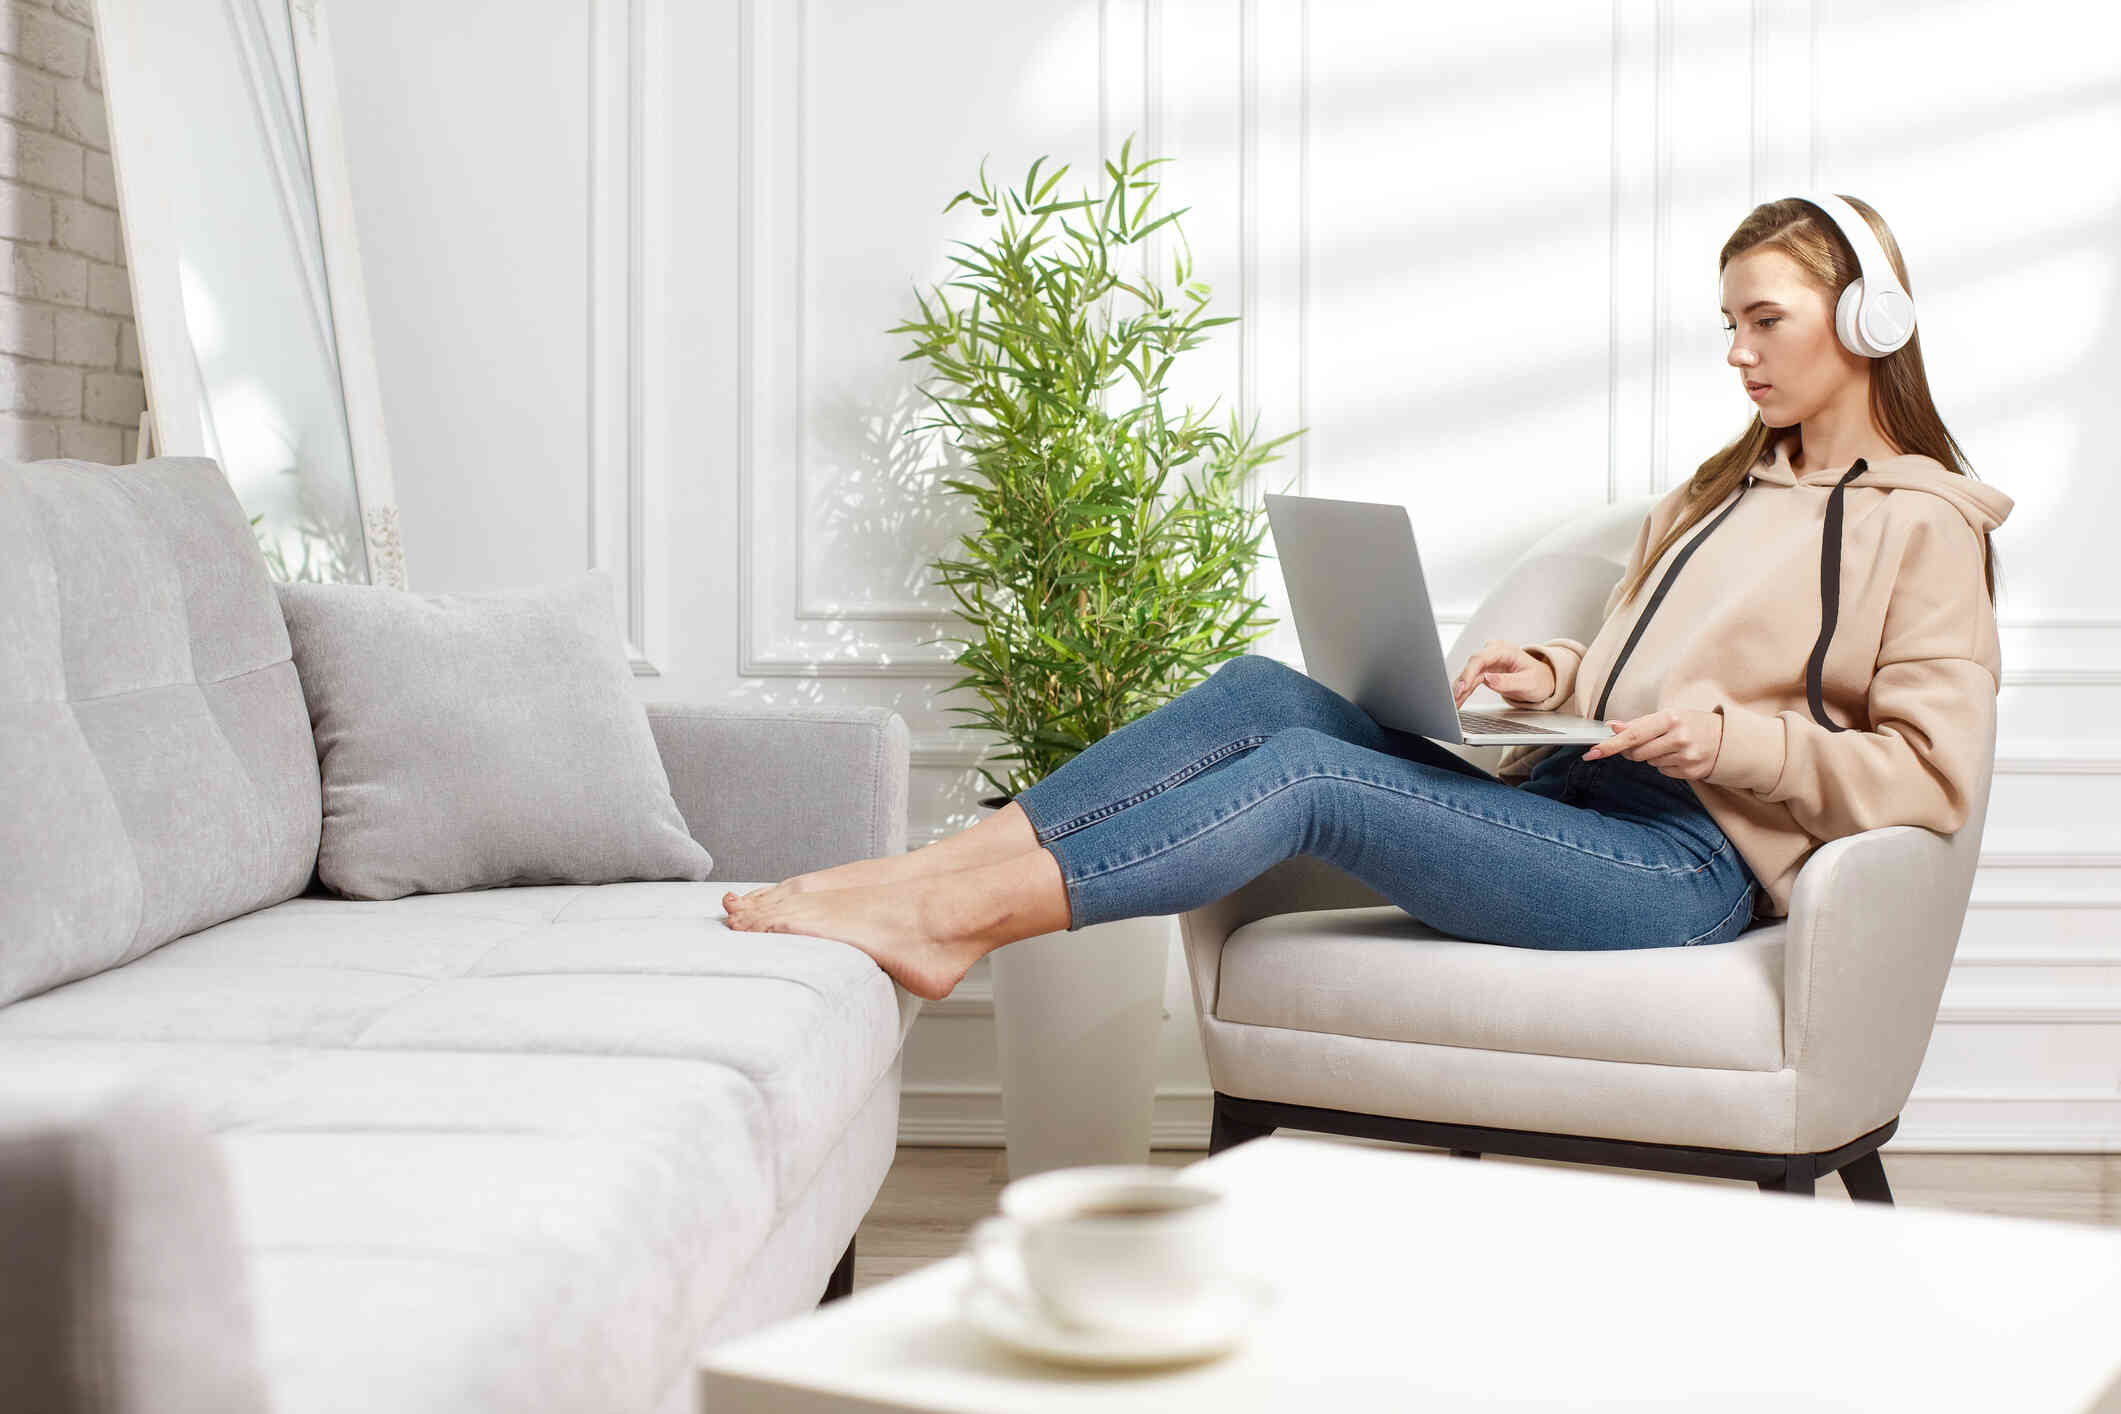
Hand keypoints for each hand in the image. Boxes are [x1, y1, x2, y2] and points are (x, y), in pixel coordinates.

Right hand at [1451, 640, 1556, 707]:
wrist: (1542, 680)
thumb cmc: (1539, 678)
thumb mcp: (1528, 682)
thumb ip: (1508, 681)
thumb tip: (1488, 679)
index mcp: (1505, 650)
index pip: (1481, 658)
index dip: (1469, 672)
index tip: (1463, 686)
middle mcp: (1494, 653)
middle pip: (1471, 665)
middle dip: (1461, 683)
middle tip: (1454, 699)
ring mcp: (1488, 662)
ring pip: (1468, 674)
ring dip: (1460, 689)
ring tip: (1454, 704)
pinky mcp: (1485, 672)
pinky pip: (1471, 681)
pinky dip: (1464, 692)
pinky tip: (1458, 701)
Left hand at [1583, 708, 1723, 779]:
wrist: (1727, 738)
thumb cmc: (1693, 723)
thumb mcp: (1668, 715)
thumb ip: (1639, 723)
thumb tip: (1612, 727)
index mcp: (1671, 718)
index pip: (1632, 735)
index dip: (1610, 745)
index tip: (1592, 752)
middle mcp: (1679, 737)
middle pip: (1636, 753)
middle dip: (1632, 750)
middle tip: (1643, 742)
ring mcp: (1686, 757)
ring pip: (1649, 762)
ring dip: (1651, 756)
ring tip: (1669, 745)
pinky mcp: (1691, 772)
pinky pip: (1663, 771)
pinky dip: (1665, 764)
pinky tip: (1678, 755)